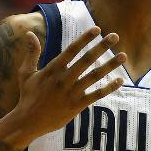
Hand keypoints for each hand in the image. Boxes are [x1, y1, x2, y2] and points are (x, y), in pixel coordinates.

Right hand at [5, 26, 125, 147]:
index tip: (97, 29)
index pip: (71, 50)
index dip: (84, 39)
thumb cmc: (28, 96)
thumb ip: (31, 53)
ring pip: (95, 76)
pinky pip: (96, 95)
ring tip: (124, 56)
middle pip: (87, 59)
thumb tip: (29, 33)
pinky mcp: (77, 105)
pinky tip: (120, 80)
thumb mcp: (26, 73)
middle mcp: (64, 79)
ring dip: (110, 65)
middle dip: (102, 47)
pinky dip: (109, 88)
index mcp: (53, 69)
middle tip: (115, 36)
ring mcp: (72, 92)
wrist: (28, 121)